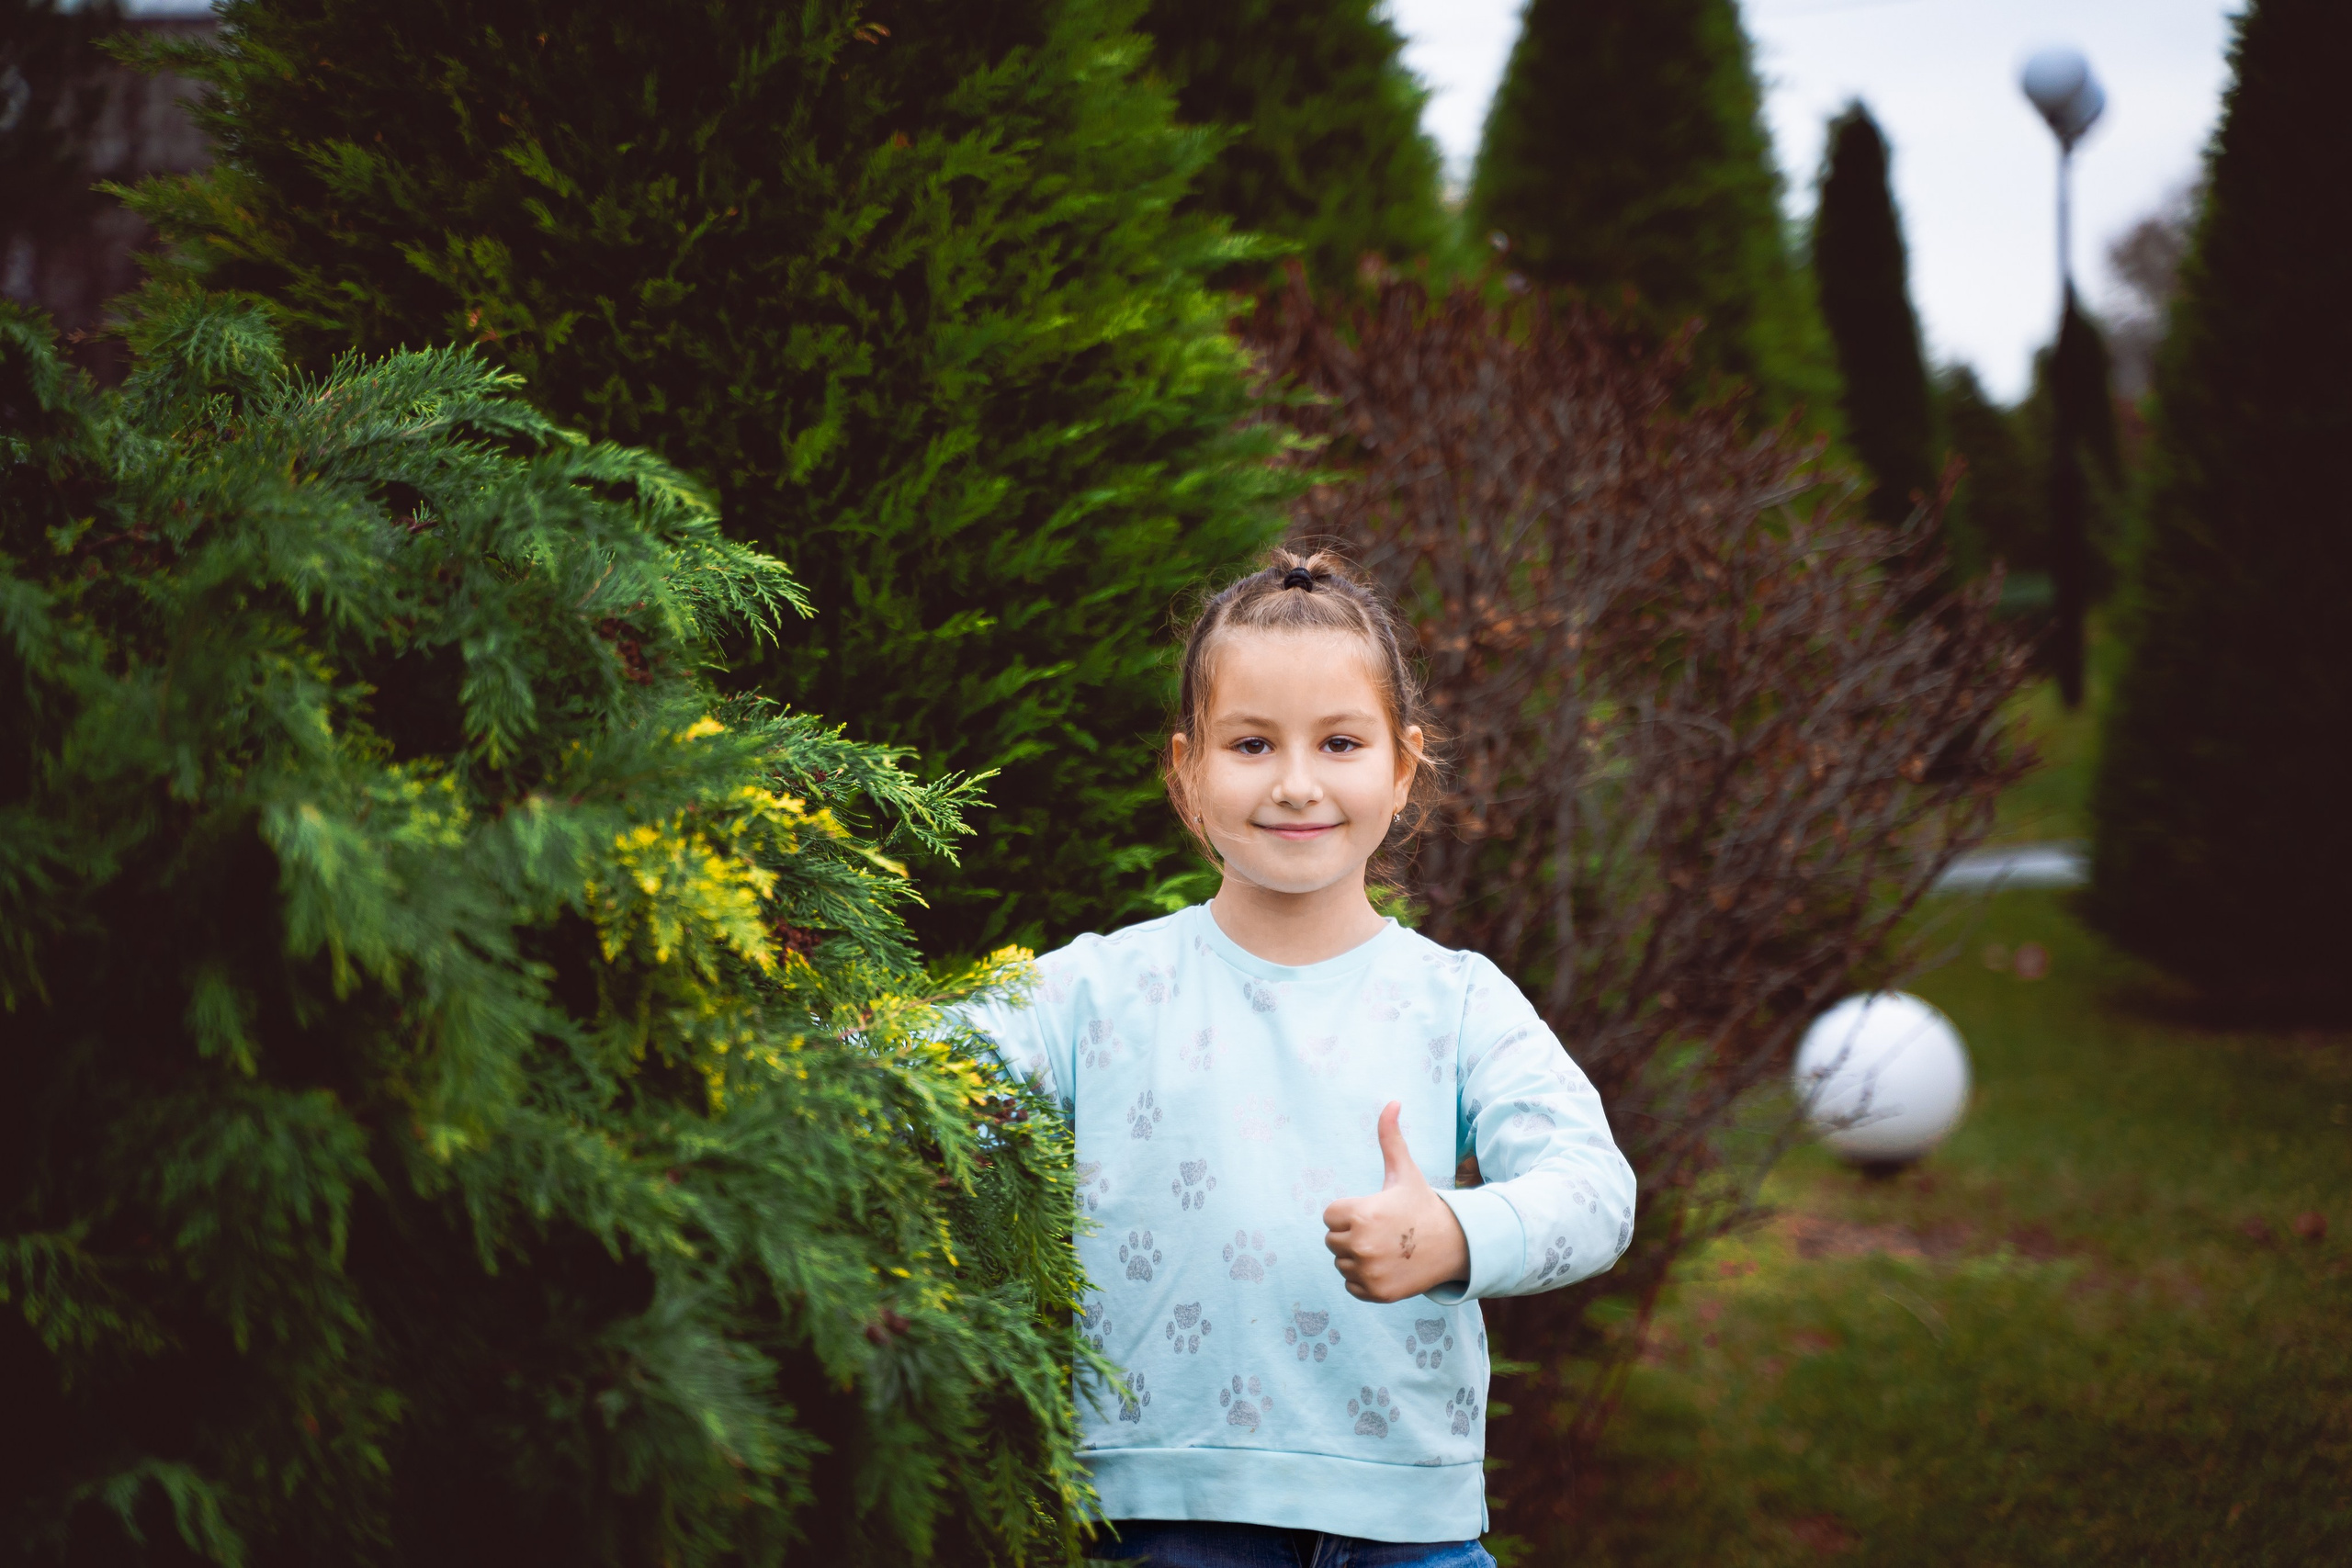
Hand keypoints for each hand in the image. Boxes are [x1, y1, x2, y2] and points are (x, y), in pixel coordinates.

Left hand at [1322, 1100, 1468, 1302]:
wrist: (1454, 1245)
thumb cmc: (1422, 1205)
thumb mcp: (1405, 1171)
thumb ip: (1390, 1137)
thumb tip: (1392, 1101)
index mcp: (1361, 1213)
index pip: (1329, 1216)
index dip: (1350, 1212)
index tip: (1374, 1212)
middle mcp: (1361, 1245)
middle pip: (1332, 1241)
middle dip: (1353, 1234)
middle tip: (1383, 1231)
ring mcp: (1368, 1272)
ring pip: (1341, 1264)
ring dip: (1358, 1257)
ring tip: (1387, 1248)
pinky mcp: (1376, 1293)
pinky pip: (1351, 1285)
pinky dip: (1365, 1279)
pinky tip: (1388, 1266)